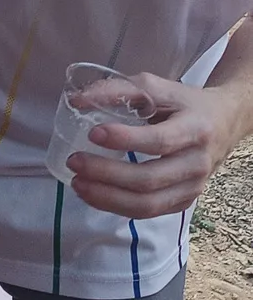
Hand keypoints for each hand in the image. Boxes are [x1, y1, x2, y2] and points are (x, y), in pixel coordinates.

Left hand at [69, 72, 248, 219]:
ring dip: (107, 198)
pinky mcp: (183, 202)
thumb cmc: (186, 104)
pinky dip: (117, 207)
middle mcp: (197, 163)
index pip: (159, 141)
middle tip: (75, 162)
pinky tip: (94, 194)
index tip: (93, 133)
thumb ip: (119, 90)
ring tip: (78, 183)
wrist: (224, 123)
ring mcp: (192, 187)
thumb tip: (77, 100)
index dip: (125, 140)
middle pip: (149, 180)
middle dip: (106, 174)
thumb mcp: (159, 87)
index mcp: (195, 129)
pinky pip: (148, 212)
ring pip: (147, 204)